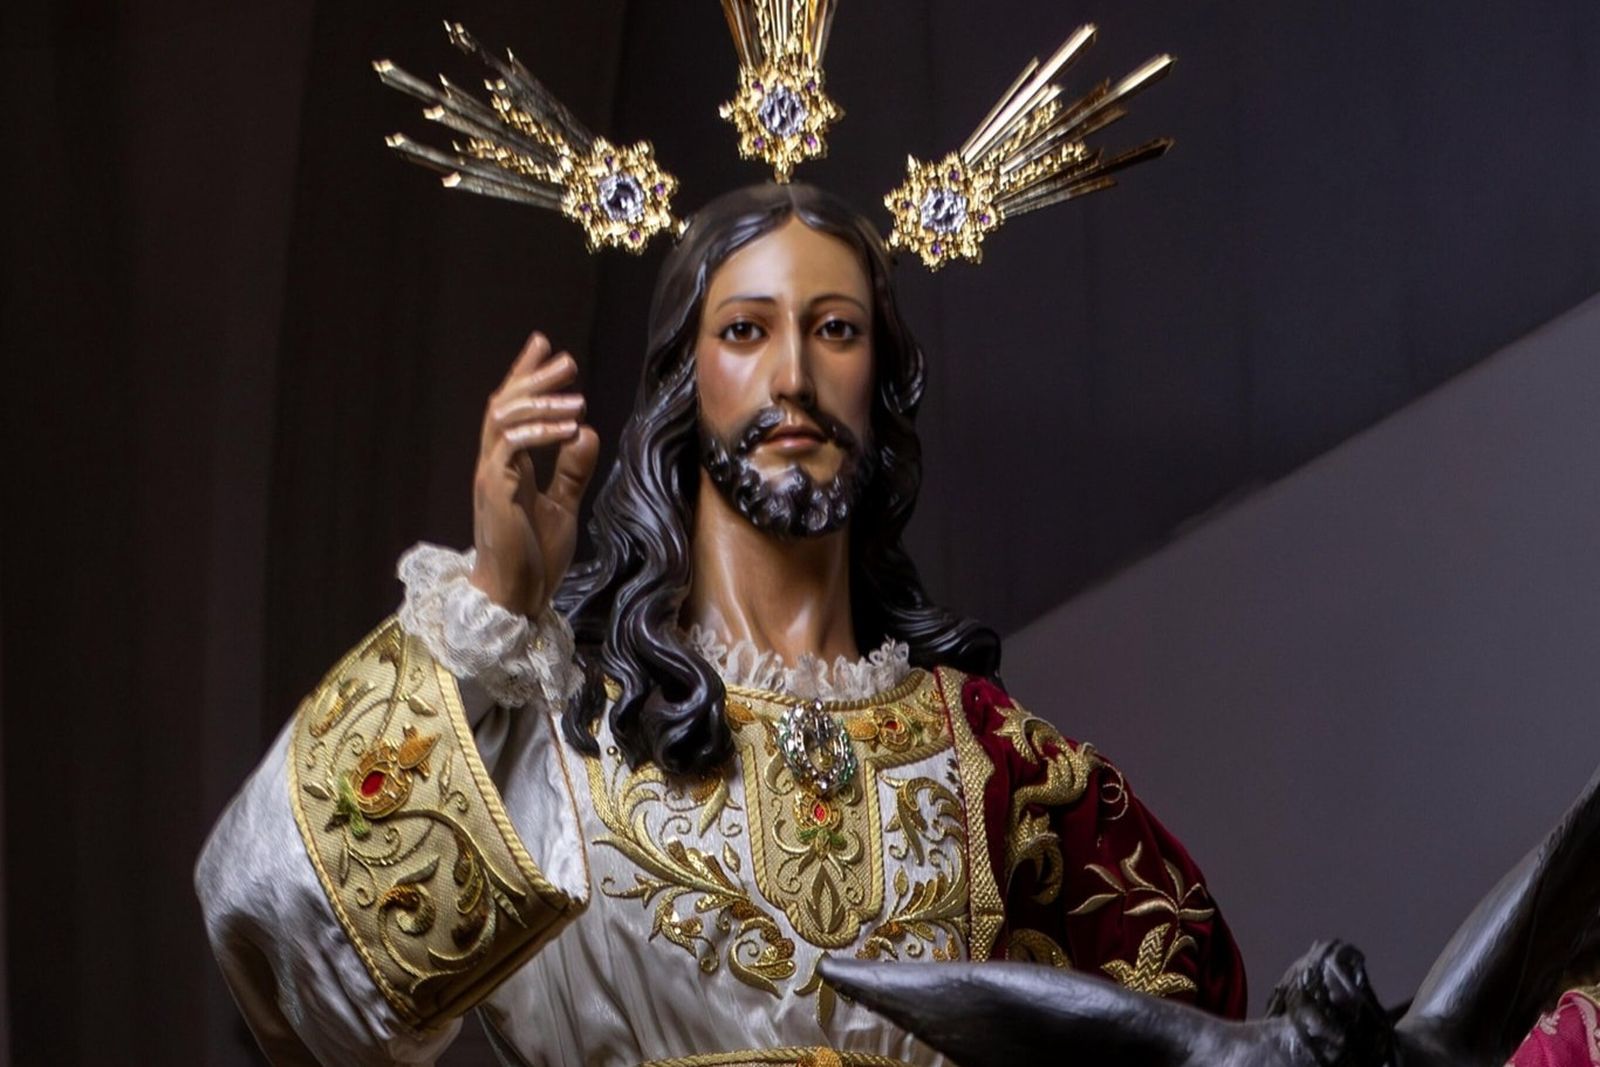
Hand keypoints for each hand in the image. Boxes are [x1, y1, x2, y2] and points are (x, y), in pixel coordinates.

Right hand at [469, 330, 599, 616]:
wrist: (516, 596)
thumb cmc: (534, 557)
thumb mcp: (562, 505)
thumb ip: (571, 471)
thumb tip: (587, 432)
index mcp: (506, 467)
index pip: (511, 410)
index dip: (525, 375)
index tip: (544, 346)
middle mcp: (492, 466)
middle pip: (504, 405)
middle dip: (534, 377)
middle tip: (566, 359)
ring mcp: (490, 477)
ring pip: (504, 420)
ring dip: (541, 403)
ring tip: (577, 397)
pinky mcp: (496, 492)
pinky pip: (511, 448)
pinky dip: (540, 433)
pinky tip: (568, 428)